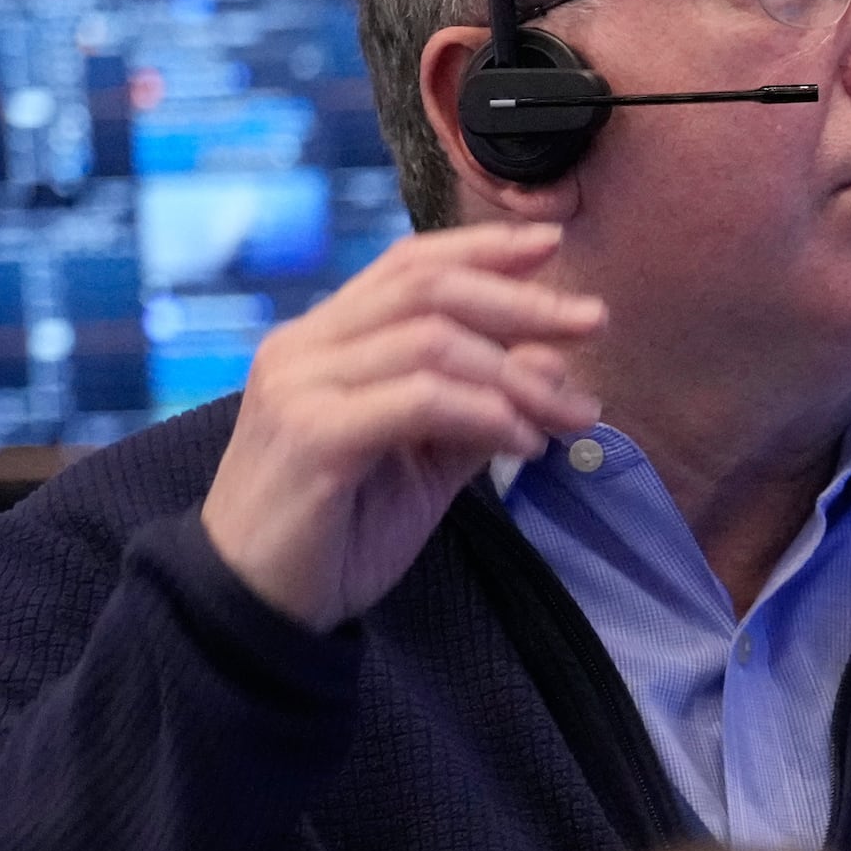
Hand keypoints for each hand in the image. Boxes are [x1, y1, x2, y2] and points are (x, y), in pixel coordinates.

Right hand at [198, 223, 605, 631]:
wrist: (257, 607)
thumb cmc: (338, 533)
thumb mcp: (423, 464)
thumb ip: (478, 407)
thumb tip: (553, 360)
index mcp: (324, 340)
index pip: (408, 266)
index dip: (483, 248)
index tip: (553, 243)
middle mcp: (304, 347)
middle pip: (427, 289)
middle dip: (521, 301)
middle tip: (593, 321)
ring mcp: (301, 386)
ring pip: (431, 342)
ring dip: (518, 374)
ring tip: (573, 413)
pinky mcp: (313, 435)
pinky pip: (420, 400)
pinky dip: (486, 413)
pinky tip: (526, 444)